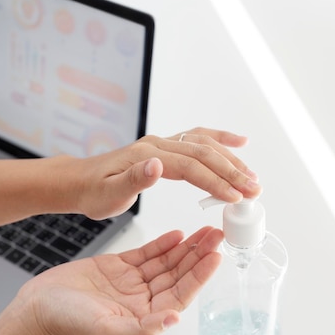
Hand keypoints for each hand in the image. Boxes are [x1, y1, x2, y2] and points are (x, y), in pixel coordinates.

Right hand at [15, 226, 222, 334]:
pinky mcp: (118, 268)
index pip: (180, 294)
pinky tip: (177, 234)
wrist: (37, 308)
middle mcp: (142, 300)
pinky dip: (162, 244)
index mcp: (144, 317)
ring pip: (165, 263)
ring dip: (185, 247)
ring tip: (204, 230)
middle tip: (217, 234)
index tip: (215, 256)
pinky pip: (146, 254)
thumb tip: (174, 320)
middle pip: (178, 275)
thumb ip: (141, 330)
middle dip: (198, 255)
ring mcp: (131, 283)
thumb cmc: (66, 323)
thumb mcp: (106, 331)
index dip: (199, 275)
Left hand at [71, 127, 260, 219]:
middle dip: (231, 171)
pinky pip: (197, 138)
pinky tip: (239, 142)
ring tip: (252, 176)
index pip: (189, 167)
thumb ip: (133, 180)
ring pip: (204, 144)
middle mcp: (158, 144)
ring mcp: (162, 143)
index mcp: (146, 156)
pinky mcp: (165, 147)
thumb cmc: (93, 191)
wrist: (80, 180)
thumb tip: (157, 165)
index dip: (214, 181)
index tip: (235, 197)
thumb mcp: (108, 194)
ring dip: (230, 159)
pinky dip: (220, 138)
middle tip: (255, 189)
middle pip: (202, 153)